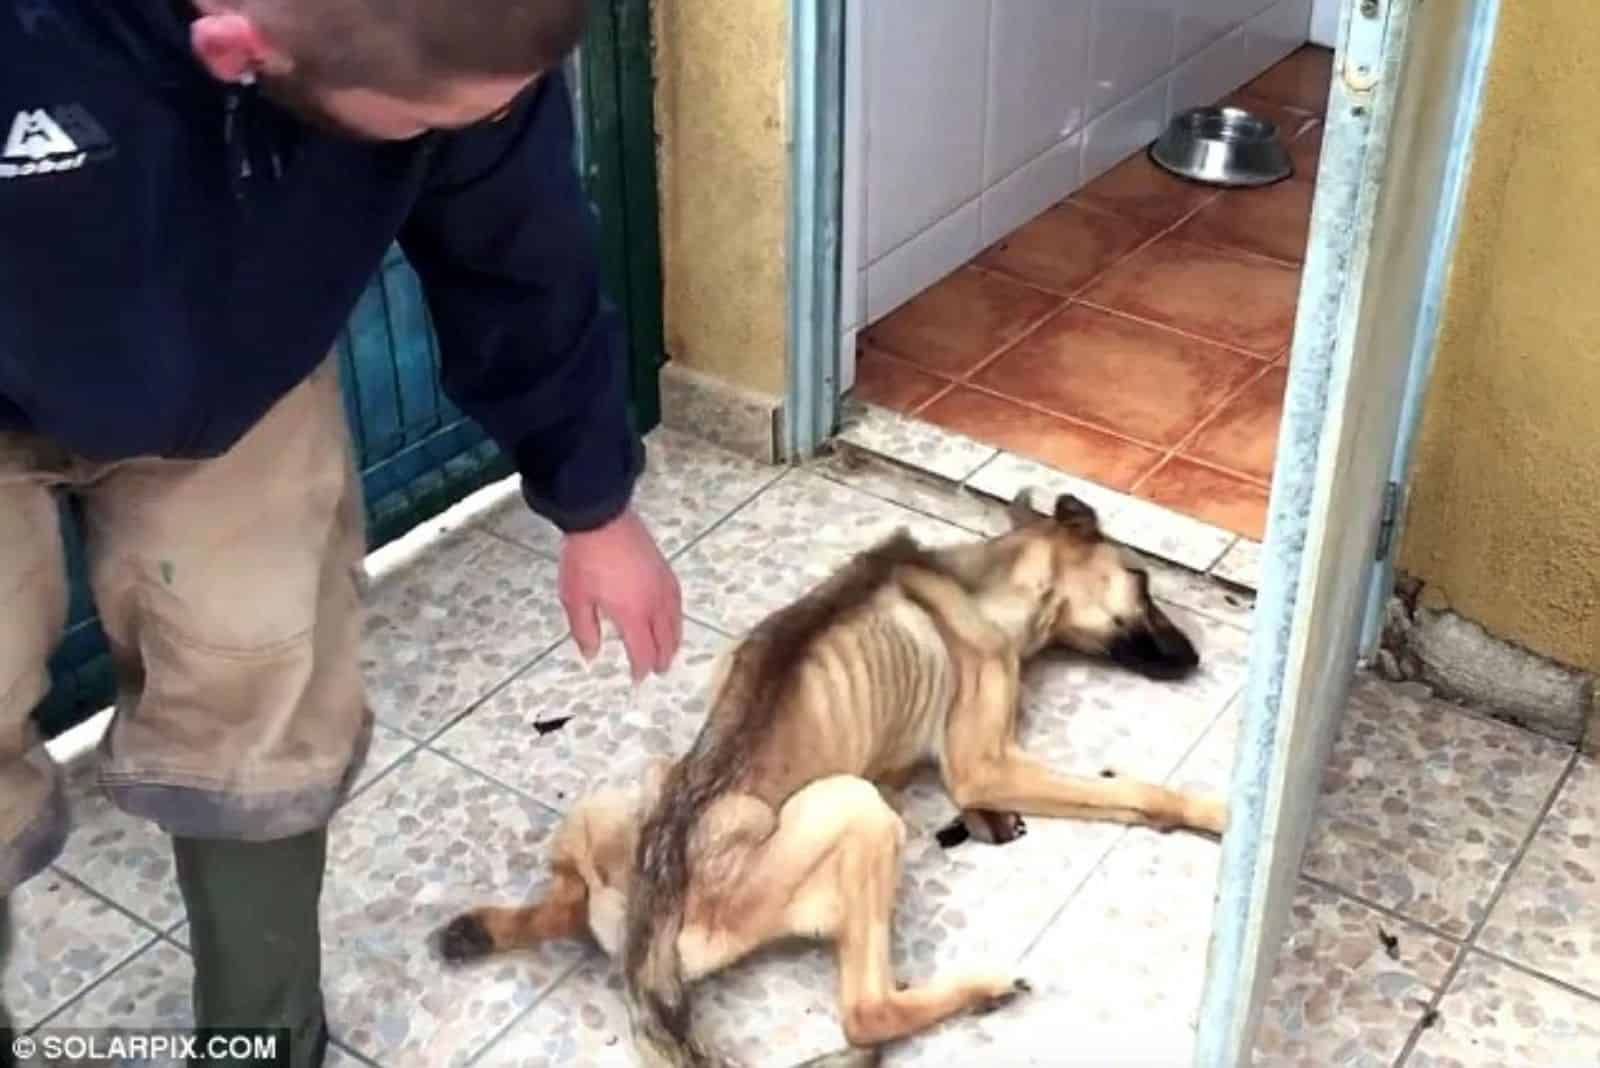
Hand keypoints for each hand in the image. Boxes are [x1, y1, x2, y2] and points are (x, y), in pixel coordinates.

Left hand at [557, 507, 682, 681]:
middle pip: (665, 640)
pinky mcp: (664, 569)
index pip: (643, 651)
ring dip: (674, 641)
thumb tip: (592, 654)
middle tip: (658, 671)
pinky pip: (677, 602)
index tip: (637, 678)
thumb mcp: (575, 599)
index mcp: (632, 614)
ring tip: (670, 651)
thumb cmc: (585, 559)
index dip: (641, 668)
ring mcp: (662, 585)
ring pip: (675, 622)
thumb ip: (585, 630)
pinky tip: (672, 617)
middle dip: (661, 659)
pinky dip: (676, 617)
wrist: (601, 518)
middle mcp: (654, 604)